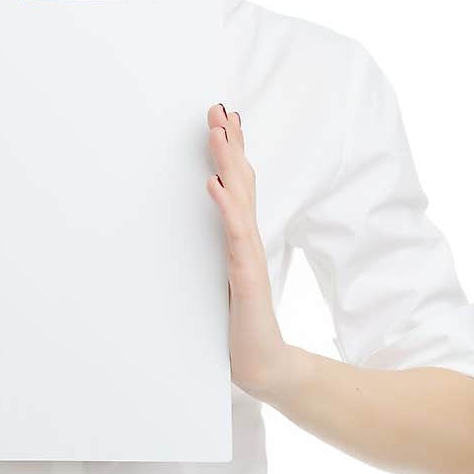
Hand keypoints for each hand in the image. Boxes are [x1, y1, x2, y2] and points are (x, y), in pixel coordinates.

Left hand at [206, 103, 291, 395]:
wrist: (262, 365)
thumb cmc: (240, 323)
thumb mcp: (226, 278)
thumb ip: (224, 251)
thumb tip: (212, 225)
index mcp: (241, 239)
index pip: (239, 185)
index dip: (232, 152)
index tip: (222, 119)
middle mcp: (247, 241)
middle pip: (241, 182)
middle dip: (230, 144)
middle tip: (218, 109)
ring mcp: (248, 256)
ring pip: (239, 200)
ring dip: (228, 163)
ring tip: (218, 132)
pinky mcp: (246, 277)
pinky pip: (235, 236)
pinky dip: (225, 208)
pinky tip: (215, 184)